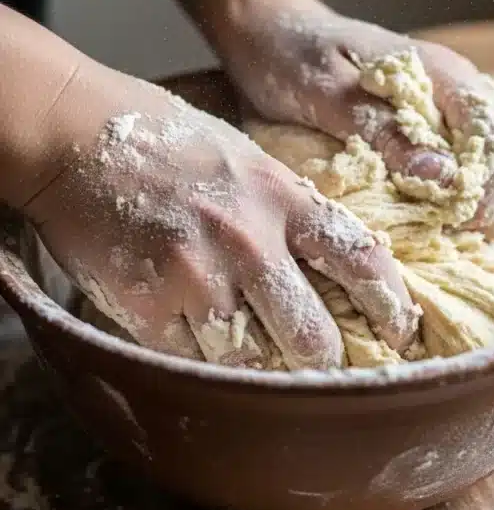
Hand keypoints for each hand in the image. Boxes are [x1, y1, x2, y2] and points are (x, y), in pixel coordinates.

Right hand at [25, 64, 417, 369]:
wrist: (77, 136)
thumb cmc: (166, 142)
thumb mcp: (247, 158)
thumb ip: (290, 207)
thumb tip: (336, 259)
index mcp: (282, 197)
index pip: (361, 259)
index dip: (391, 306)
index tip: (399, 331)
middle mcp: (249, 240)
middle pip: (314, 336)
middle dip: (328, 362)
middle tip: (332, 370)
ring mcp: (199, 277)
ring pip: (257, 363)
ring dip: (267, 373)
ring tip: (271, 372)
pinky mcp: (151, 307)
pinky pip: (197, 362)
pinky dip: (208, 366)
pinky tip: (209, 353)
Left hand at [227, 2, 493, 230]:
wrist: (270, 27)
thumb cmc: (290, 56)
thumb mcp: (324, 94)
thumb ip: (381, 130)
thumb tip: (444, 176)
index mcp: (443, 77)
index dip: (490, 198)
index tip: (447, 225)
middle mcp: (461, 86)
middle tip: (447, 231)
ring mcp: (453, 102)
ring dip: (489, 201)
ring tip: (444, 224)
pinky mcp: (437, 117)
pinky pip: (480, 159)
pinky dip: (472, 191)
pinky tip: (438, 208)